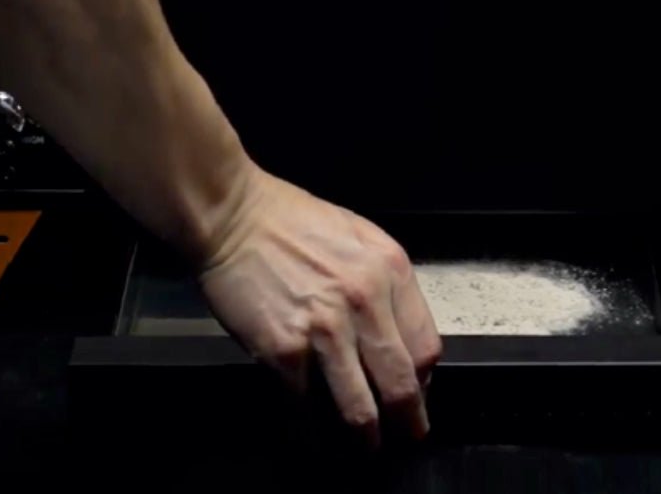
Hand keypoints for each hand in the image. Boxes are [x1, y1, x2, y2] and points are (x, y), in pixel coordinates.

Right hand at [197, 165, 441, 446]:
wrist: (234, 214)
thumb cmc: (291, 222)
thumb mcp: (358, 237)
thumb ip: (384, 283)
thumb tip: (397, 337)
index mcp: (389, 268)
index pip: (426, 346)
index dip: (423, 380)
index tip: (416, 392)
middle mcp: (365, 299)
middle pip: (402, 384)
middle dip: (408, 422)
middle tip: (406, 436)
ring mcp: (325, 327)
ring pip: (360, 408)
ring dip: (366, 437)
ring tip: (366, 446)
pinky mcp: (284, 349)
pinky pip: (307, 406)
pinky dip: (312, 429)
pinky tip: (315, 433)